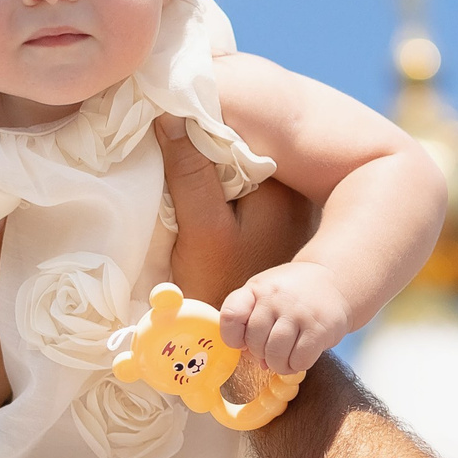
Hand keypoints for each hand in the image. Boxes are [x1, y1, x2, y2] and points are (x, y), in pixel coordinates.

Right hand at [156, 118, 315, 304]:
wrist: (237, 343)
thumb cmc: (219, 286)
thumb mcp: (201, 228)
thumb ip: (189, 172)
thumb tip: (171, 113)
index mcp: (281, 187)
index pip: (240, 133)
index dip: (201, 121)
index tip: (167, 117)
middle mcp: (292, 192)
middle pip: (242, 148)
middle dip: (206, 139)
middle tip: (166, 132)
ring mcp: (284, 209)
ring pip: (240, 166)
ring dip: (209, 160)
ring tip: (175, 155)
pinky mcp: (271, 223)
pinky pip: (242, 187)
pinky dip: (218, 182)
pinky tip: (193, 186)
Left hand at [221, 259, 350, 375]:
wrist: (336, 281)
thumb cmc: (293, 294)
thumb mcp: (266, 295)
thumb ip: (254, 324)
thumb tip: (258, 363)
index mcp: (256, 289)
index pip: (231, 316)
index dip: (232, 337)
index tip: (243, 342)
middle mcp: (275, 297)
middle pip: (255, 341)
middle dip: (260, 354)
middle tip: (272, 351)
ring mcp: (298, 312)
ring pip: (275, 354)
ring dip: (278, 364)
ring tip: (284, 360)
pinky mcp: (319, 328)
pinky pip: (299, 359)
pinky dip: (297, 365)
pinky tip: (300, 357)